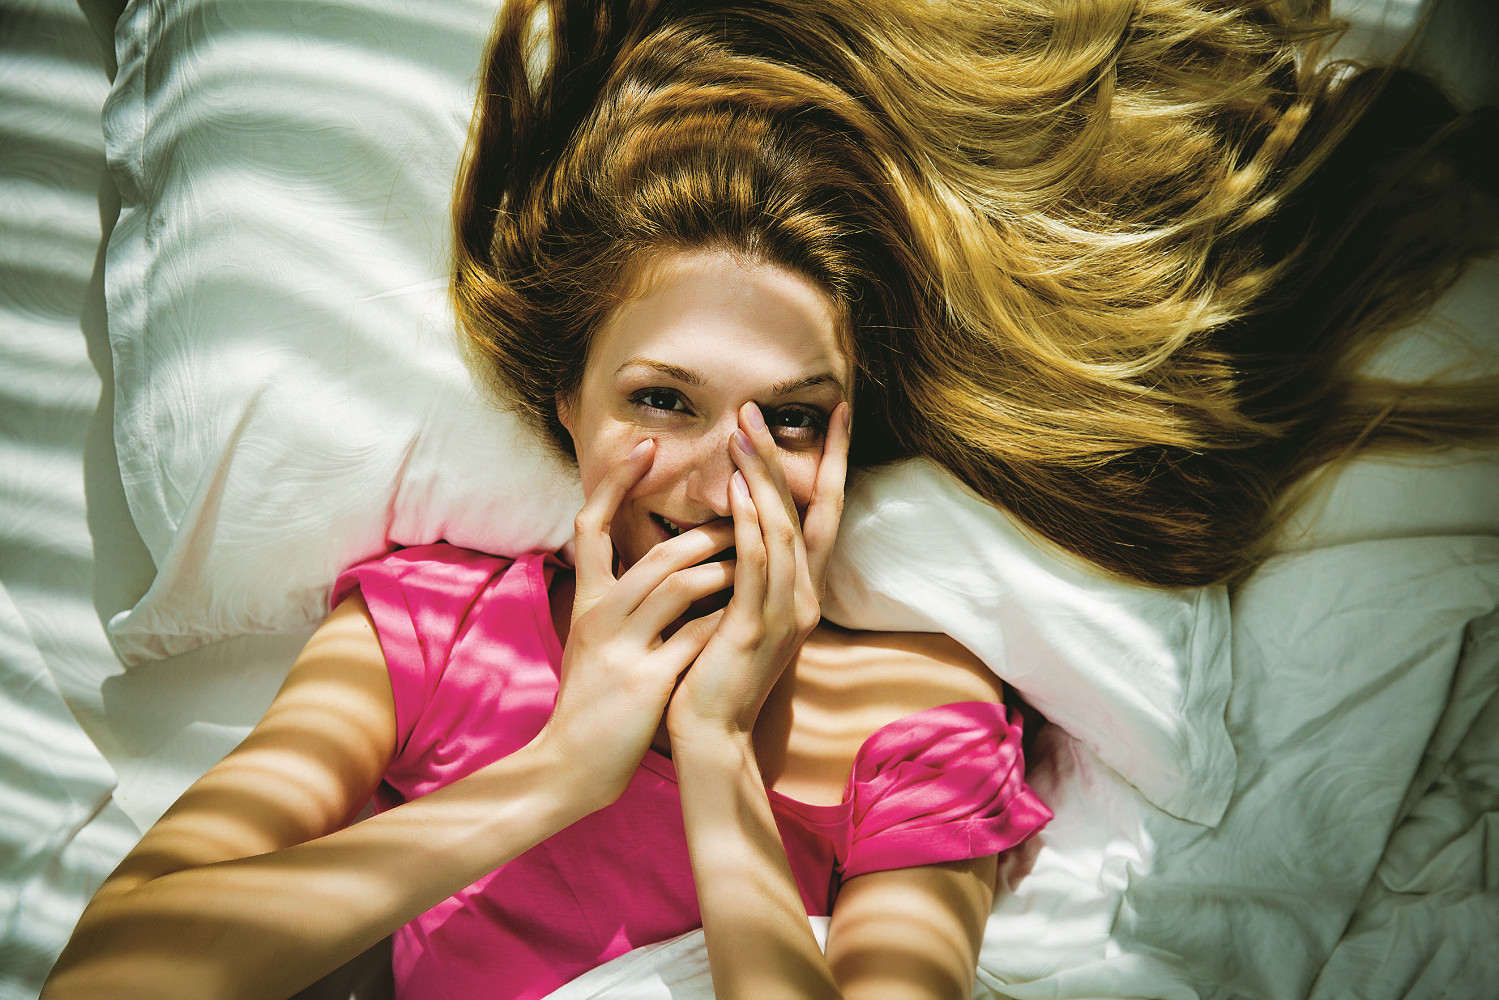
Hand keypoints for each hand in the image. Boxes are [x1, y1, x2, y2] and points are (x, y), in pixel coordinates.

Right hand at [536, 439, 735, 808]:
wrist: (569, 763)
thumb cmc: (594, 698)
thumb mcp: (595, 637)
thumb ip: (620, 597)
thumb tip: (658, 558)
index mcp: (589, 599)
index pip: (591, 523)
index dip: (615, 481)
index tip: (645, 443)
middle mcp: (600, 613)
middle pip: (655, 551)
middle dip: (708, 529)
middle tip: (749, 513)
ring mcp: (621, 645)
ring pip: (676, 583)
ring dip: (724, 565)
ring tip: (760, 557)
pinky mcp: (644, 679)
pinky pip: (693, 635)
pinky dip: (725, 617)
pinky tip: (754, 609)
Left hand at [665, 401, 850, 744]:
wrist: (713, 737)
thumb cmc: (714, 673)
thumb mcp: (738, 613)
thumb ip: (745, 571)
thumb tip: (732, 522)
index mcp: (801, 590)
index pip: (821, 512)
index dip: (830, 462)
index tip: (835, 414)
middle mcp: (804, 596)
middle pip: (808, 510)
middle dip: (786, 455)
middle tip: (758, 407)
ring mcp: (786, 612)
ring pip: (783, 529)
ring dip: (762, 477)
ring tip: (742, 432)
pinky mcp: (757, 628)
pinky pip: (757, 565)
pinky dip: (748, 524)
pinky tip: (734, 490)